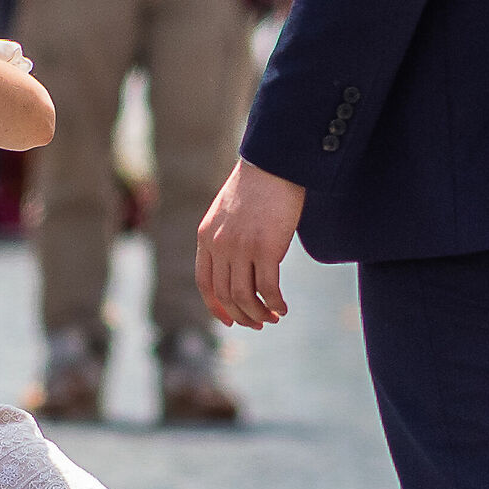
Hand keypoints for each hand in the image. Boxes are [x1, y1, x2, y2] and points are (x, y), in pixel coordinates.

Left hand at [196, 157, 305, 329]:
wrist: (273, 164)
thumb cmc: (256, 187)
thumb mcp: (228, 214)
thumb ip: (225, 239)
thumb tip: (237, 269)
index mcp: (206, 237)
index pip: (205, 284)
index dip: (216, 308)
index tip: (232, 320)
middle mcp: (219, 245)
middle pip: (225, 295)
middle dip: (242, 316)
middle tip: (258, 323)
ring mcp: (241, 247)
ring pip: (244, 297)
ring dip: (258, 314)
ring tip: (272, 317)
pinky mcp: (266, 248)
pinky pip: (268, 289)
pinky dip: (275, 304)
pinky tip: (283, 307)